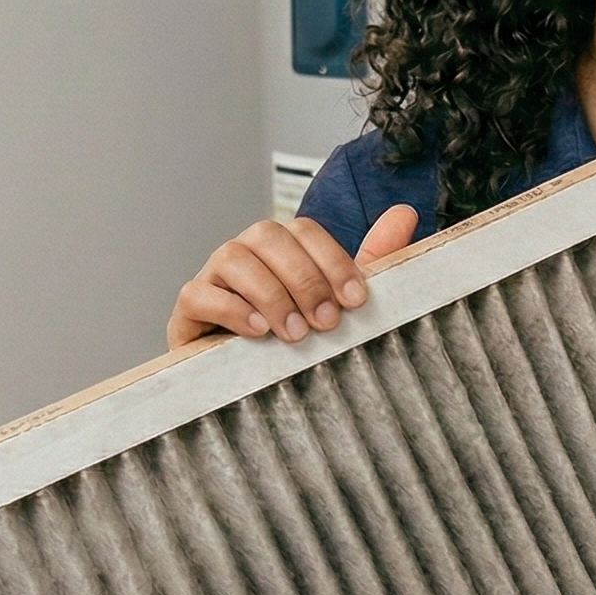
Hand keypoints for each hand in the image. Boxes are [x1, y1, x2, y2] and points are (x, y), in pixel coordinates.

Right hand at [166, 204, 418, 347]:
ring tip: (294, 334)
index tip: (356, 301)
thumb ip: (372, 259)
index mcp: (282, 245)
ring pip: (234, 258)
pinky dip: (231, 309)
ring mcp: (213, 275)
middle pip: (268, 236)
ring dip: (270, 295)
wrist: (246, 381)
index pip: (305, 230)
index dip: (333, 261)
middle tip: (326, 323)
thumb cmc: (296, 334)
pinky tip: (257, 332)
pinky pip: (199, 293)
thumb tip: (406, 213)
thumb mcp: (339, 300)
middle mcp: (246, 251)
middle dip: (304, 278)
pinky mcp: (189, 307)